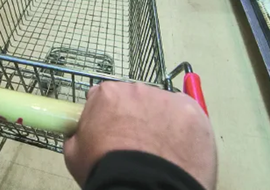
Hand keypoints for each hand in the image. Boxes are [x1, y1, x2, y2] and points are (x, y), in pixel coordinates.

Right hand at [64, 82, 216, 189]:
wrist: (143, 186)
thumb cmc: (104, 169)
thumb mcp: (75, 154)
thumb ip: (79, 135)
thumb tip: (80, 134)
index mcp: (108, 94)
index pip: (104, 97)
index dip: (107, 115)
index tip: (110, 132)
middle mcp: (138, 89)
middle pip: (136, 100)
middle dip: (136, 118)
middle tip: (136, 145)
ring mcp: (168, 99)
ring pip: (163, 108)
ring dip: (162, 124)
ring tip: (161, 153)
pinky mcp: (194, 112)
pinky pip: (187, 118)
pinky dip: (185, 131)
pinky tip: (179, 151)